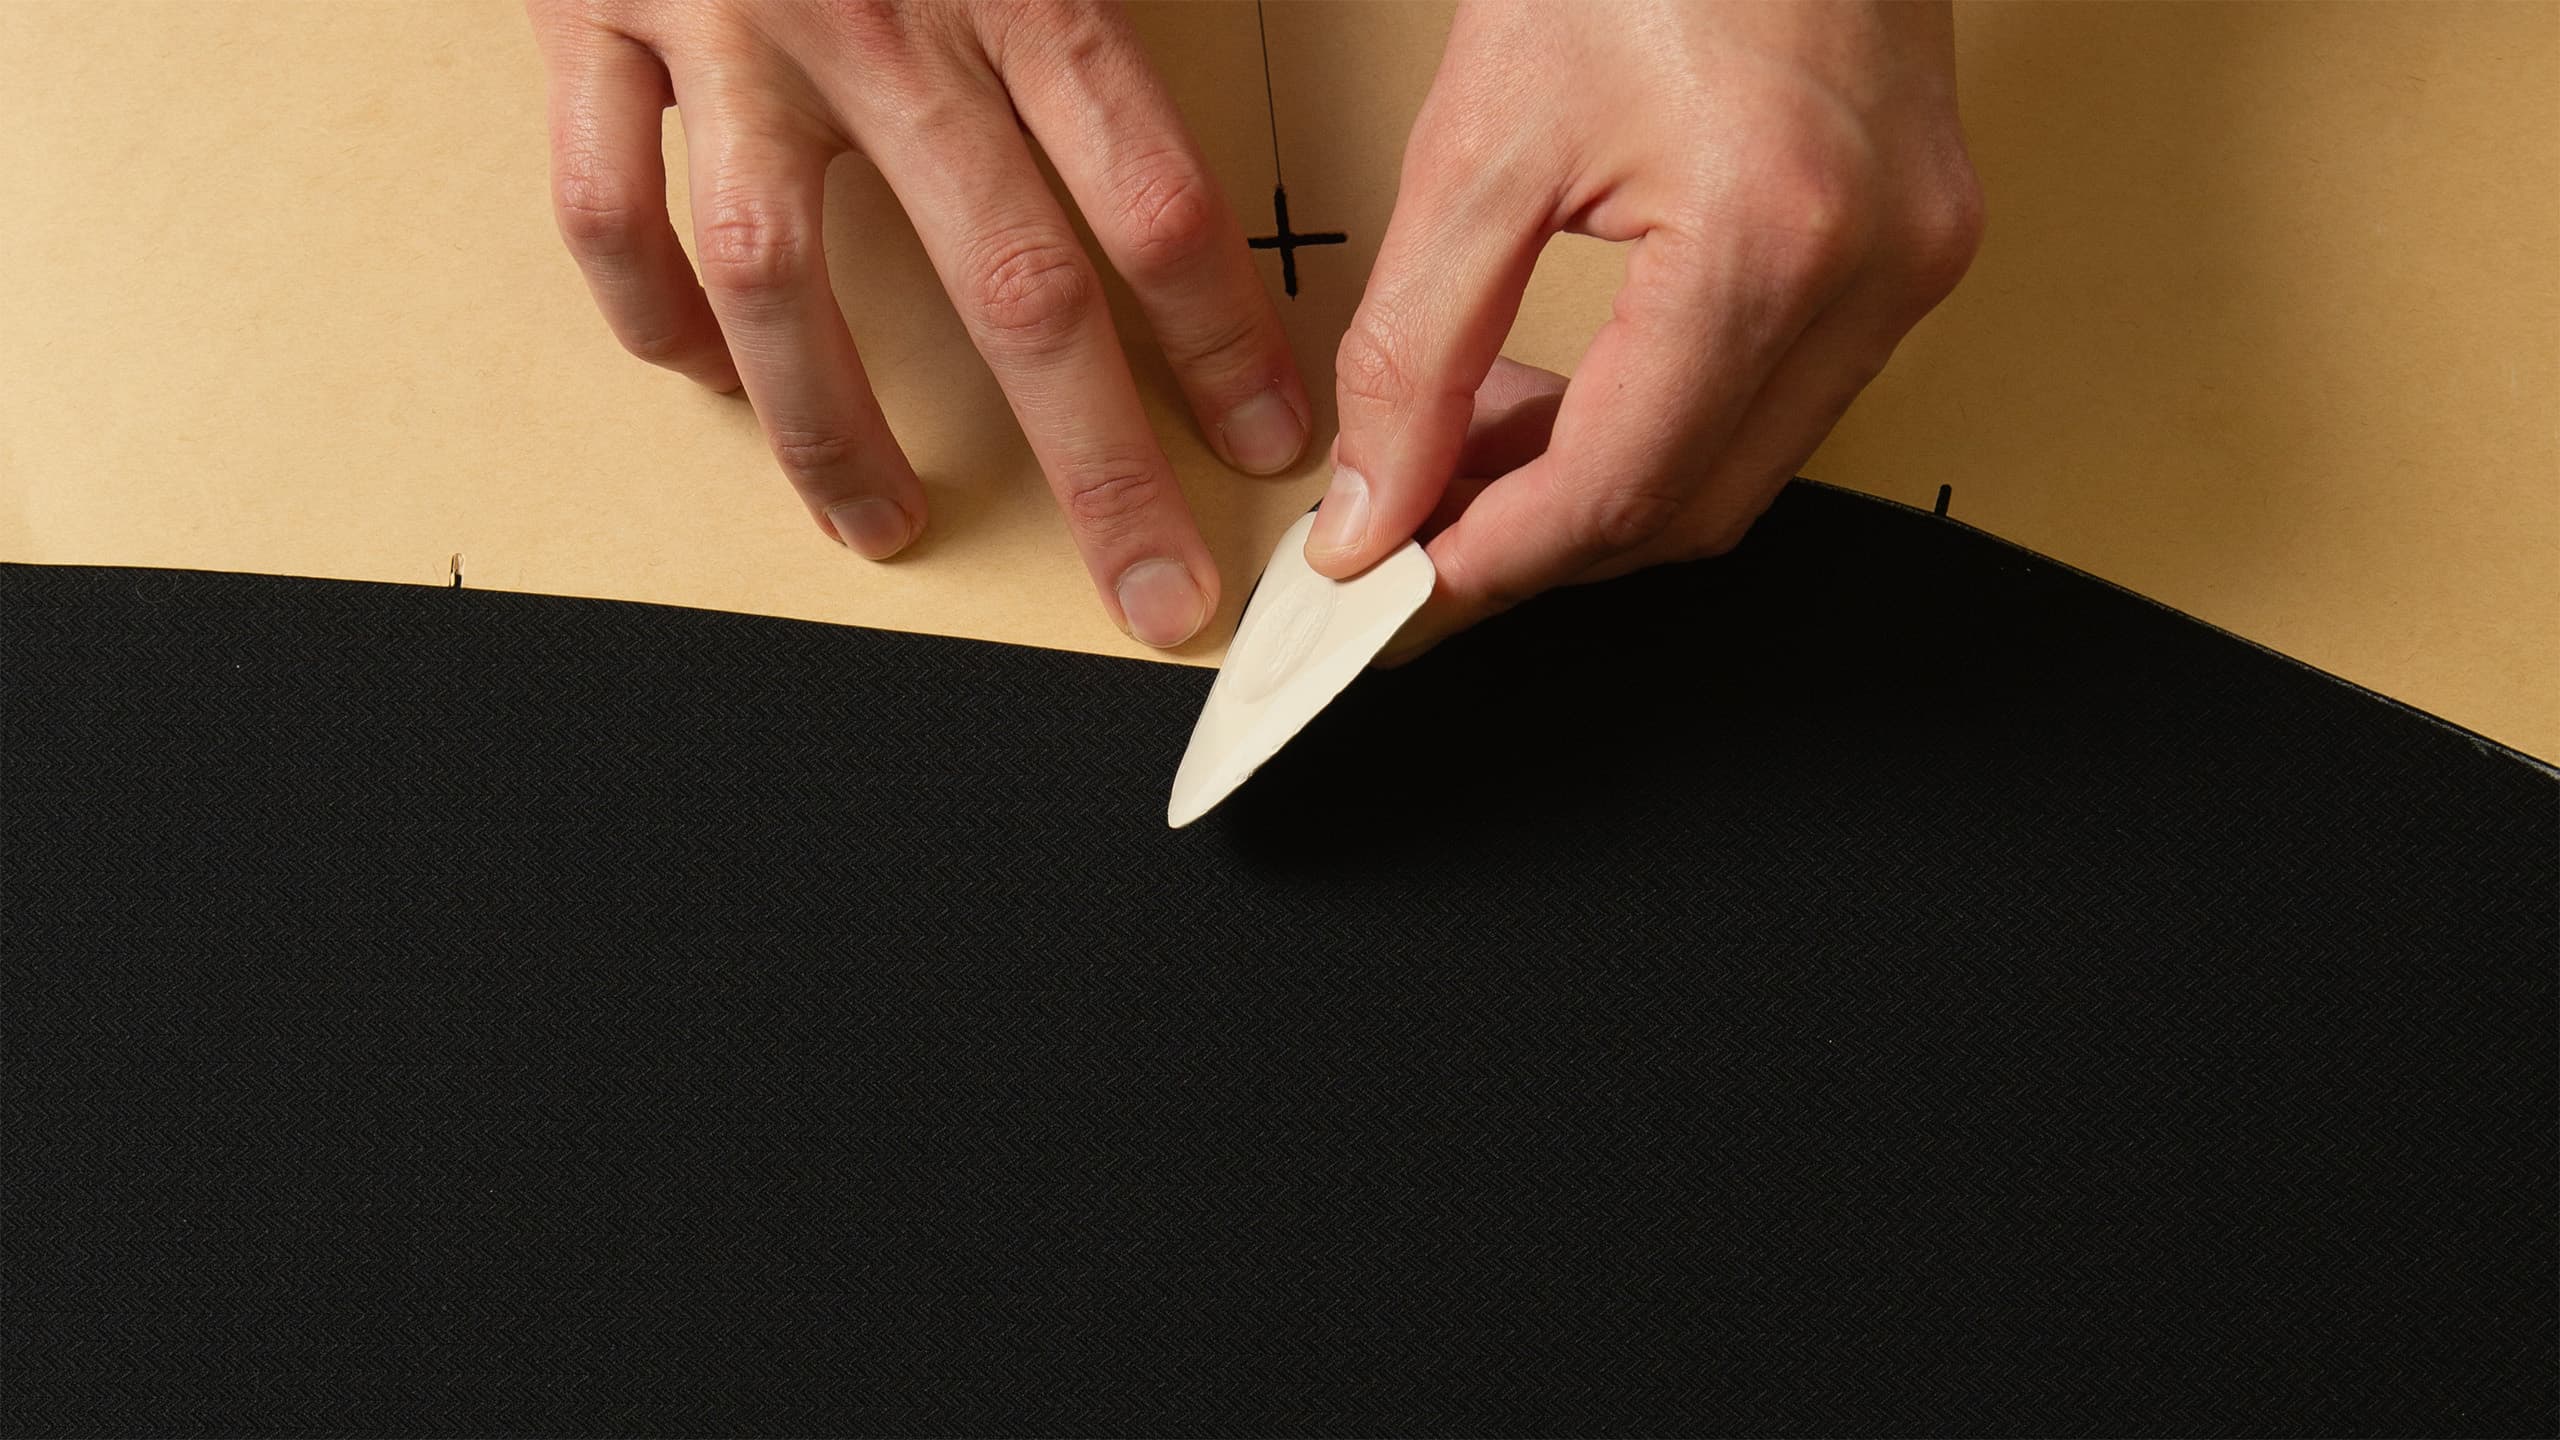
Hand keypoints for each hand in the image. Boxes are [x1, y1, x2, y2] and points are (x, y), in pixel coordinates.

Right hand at [526, 1, 1314, 647]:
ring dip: (835, 429)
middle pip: (1009, 280)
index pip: (1146, 187)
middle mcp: (874, 13)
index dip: (1220, 334)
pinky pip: (601, 204)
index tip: (1269, 441)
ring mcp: (722, 25)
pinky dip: (643, 309)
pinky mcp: (584, 19)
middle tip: (1152, 588)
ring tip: (885, 525)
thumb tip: (1187, 104)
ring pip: (776, 278)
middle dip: (1097, 462)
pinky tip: (697, 376)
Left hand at [1309, 0, 1982, 660]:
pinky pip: (1782, 399)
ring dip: (1599, 486)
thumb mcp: (1484, 132)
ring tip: (1472, 442)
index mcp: (1772, 239)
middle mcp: (1876, 271)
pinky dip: (1663, 421)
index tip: (1392, 586)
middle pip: (1691, 508)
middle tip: (1415, 525)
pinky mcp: (1917, 244)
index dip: (1494, 561)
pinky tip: (1567, 389)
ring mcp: (1916, 263)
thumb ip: (1415, 343)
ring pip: (1740, 469)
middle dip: (1541, 539)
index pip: (1621, 489)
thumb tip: (1374, 503)